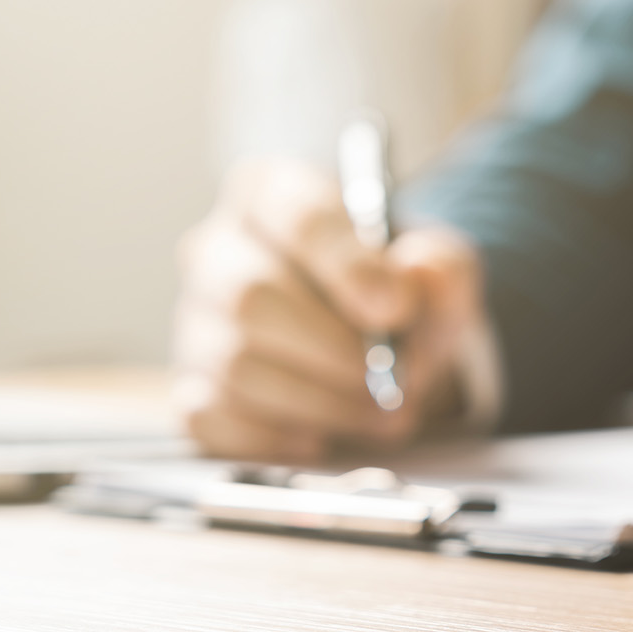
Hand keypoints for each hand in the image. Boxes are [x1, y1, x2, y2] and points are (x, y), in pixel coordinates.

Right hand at [173, 159, 486, 460]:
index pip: (296, 217)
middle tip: (394, 379)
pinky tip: (321, 436)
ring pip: (235, 365)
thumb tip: (417, 271)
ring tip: (381, 412)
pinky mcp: (191, 388)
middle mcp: (219, 251)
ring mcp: (196, 322)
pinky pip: (211, 418)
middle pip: (251, 296)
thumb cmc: (398, 297)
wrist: (383, 350)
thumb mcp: (440, 273)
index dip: (348, 266)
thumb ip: (441, 268)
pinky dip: (274, 435)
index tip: (395, 308)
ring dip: (320, 400)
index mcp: (273, 195)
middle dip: (335, 350)